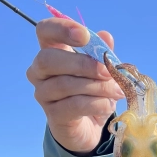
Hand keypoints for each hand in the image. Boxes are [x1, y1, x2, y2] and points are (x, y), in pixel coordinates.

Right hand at [26, 18, 124, 154]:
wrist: (87, 127)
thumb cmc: (91, 92)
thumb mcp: (101, 71)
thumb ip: (102, 54)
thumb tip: (106, 36)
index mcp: (51, 51)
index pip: (45, 30)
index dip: (61, 29)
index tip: (84, 36)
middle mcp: (39, 71)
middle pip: (48, 59)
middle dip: (82, 64)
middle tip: (107, 72)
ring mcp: (43, 93)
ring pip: (65, 84)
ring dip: (96, 87)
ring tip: (117, 91)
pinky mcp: (53, 114)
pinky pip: (74, 105)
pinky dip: (96, 104)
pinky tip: (108, 105)